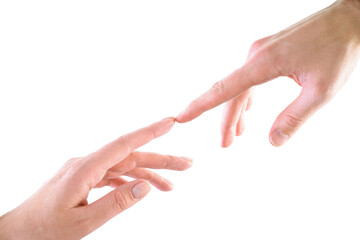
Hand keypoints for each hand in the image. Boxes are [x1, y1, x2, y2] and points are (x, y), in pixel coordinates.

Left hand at [0, 118, 191, 239]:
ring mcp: (85, 170)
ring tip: (172, 185)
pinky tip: (144, 188)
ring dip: (148, 174)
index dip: (149, 132)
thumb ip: (116, 203)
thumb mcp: (84, 223)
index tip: (170, 122)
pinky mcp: (84, 178)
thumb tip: (146, 186)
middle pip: (130, 156)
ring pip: (124, 167)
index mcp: (85, 169)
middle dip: (160, 160)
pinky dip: (130, 181)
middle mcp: (86, 163)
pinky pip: (113, 175)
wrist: (18, 232)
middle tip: (187, 164)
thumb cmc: (45, 230)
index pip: (124, 145)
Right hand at [177, 0, 359, 146]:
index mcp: (265, 63)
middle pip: (231, 92)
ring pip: (239, 85)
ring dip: (236, 110)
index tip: (181, 117)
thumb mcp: (321, 91)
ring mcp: (260, 51)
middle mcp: (256, 55)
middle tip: (225, 144)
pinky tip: (249, 109)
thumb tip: (273, 141)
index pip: (224, 88)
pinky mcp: (268, 51)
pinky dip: (246, 96)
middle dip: (226, 120)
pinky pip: (249, 77)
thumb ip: (294, 118)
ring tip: (237, 134)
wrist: (350, 18)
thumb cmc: (340, 49)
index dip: (200, 105)